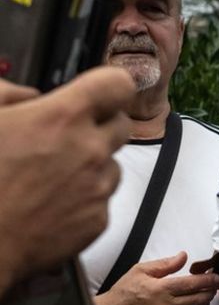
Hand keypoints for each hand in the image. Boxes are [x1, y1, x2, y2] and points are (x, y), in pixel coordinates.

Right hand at [0, 68, 133, 293]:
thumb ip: (7, 95)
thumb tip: (28, 96)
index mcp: (62, 118)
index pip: (117, 84)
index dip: (110, 86)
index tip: (100, 92)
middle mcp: (89, 150)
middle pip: (122, 124)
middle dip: (101, 125)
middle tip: (69, 136)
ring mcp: (97, 187)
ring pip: (111, 165)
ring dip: (91, 166)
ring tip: (49, 177)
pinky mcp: (98, 220)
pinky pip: (101, 200)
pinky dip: (83, 200)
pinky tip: (50, 204)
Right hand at [95, 252, 218, 304]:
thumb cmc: (122, 295)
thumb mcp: (140, 271)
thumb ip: (165, 264)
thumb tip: (183, 256)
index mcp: (163, 289)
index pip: (196, 283)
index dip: (212, 279)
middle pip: (202, 299)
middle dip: (211, 291)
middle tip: (211, 286)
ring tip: (201, 300)